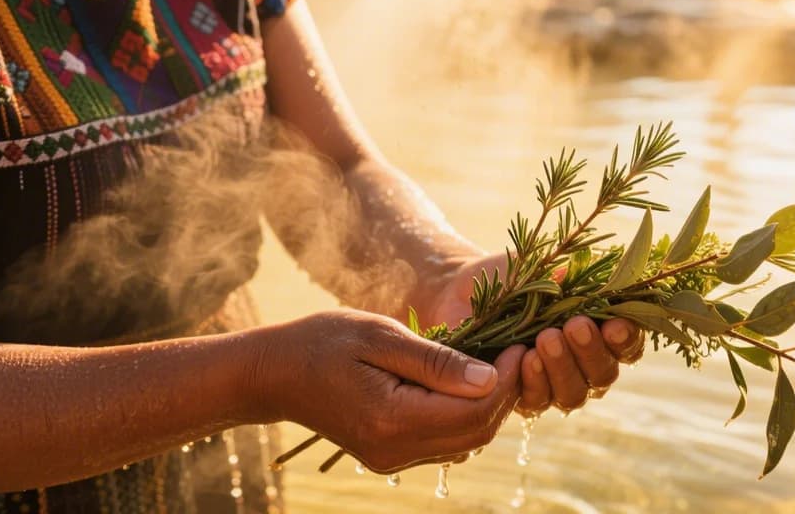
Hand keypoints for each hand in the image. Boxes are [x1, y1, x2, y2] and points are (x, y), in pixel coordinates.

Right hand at [262, 310, 524, 471]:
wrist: (273, 373)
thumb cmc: (322, 342)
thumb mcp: (379, 336)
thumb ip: (436, 361)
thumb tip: (491, 377)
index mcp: (393, 420)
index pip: (474, 411)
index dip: (507, 379)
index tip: (520, 342)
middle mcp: (396, 450)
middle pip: (476, 432)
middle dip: (505, 393)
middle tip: (515, 350)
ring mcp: (392, 458)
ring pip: (465, 440)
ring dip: (488, 404)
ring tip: (497, 360)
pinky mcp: (390, 454)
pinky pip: (444, 441)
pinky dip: (464, 413)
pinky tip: (466, 380)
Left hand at [418, 254, 644, 416]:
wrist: (461, 290)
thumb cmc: (511, 276)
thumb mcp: (539, 268)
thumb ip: (563, 275)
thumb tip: (577, 277)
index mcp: (598, 332)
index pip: (627, 345)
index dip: (627, 339)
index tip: (615, 323)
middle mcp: (581, 364)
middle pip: (604, 374)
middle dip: (592, 351)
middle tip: (575, 326)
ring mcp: (552, 384)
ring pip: (574, 394)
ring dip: (563, 368)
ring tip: (546, 339)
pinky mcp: (520, 397)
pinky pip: (536, 402)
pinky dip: (533, 382)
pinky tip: (525, 359)